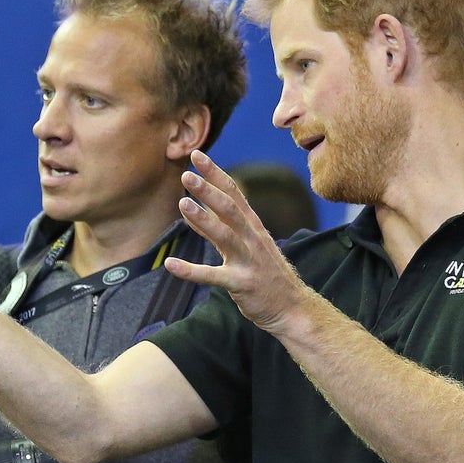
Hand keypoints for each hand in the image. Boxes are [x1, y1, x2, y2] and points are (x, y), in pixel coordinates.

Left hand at [165, 148, 307, 334]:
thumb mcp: (248, 245)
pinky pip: (213, 276)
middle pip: (230, 209)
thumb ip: (220, 227)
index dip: (215, 173)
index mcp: (253, 226)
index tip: (197, 155)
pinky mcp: (241, 284)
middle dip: (209, 190)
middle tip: (187, 174)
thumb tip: (192, 210)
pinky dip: (190, 271)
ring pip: (224, 235)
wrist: (292, 307)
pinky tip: (171, 265)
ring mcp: (248, 261)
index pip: (234, 192)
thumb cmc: (266, 274)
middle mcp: (252, 239)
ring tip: (182, 204)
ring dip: (203, 219)